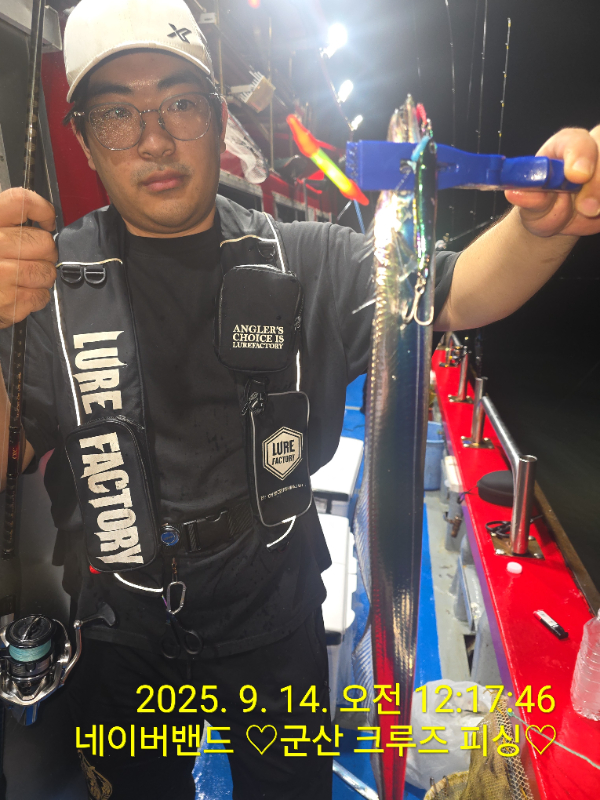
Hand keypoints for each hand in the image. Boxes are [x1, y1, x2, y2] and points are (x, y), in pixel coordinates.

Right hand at [0, 188, 56, 327]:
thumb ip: (9, 224)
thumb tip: (44, 224)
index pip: (21, 201)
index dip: (42, 210)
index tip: (47, 223)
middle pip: (44, 242)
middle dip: (46, 252)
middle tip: (35, 257)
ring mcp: (0, 275)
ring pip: (47, 271)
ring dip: (42, 276)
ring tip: (26, 277)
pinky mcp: (7, 302)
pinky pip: (41, 295)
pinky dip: (37, 296)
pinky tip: (21, 293)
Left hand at [504, 126, 599, 237]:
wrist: (557, 220)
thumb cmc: (543, 205)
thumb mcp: (532, 206)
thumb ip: (529, 199)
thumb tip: (516, 192)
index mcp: (565, 147)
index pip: (576, 141)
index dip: (579, 155)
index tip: (576, 176)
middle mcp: (594, 149)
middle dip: (599, 179)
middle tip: (587, 208)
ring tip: (589, 213)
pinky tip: (597, 215)